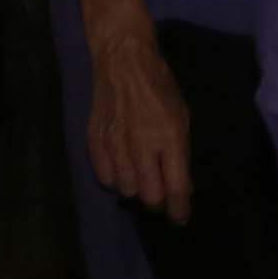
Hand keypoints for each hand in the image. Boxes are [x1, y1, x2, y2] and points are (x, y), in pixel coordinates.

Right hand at [82, 12, 195, 220]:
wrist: (122, 60)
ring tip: (141, 177)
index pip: (176, 186)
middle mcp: (142, 145)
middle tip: (160, 194)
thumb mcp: (182, 114)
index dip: (179, 208)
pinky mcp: (95, 142)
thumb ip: (180, 151)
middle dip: (158, 201)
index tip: (180, 218)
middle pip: (150, 196)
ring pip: (126, 191)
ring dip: (136, 189)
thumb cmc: (159, 85)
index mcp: (170, 136)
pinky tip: (121, 169)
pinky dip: (115, 180)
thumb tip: (181, 185)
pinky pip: (105, 179)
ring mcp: (116, 144)